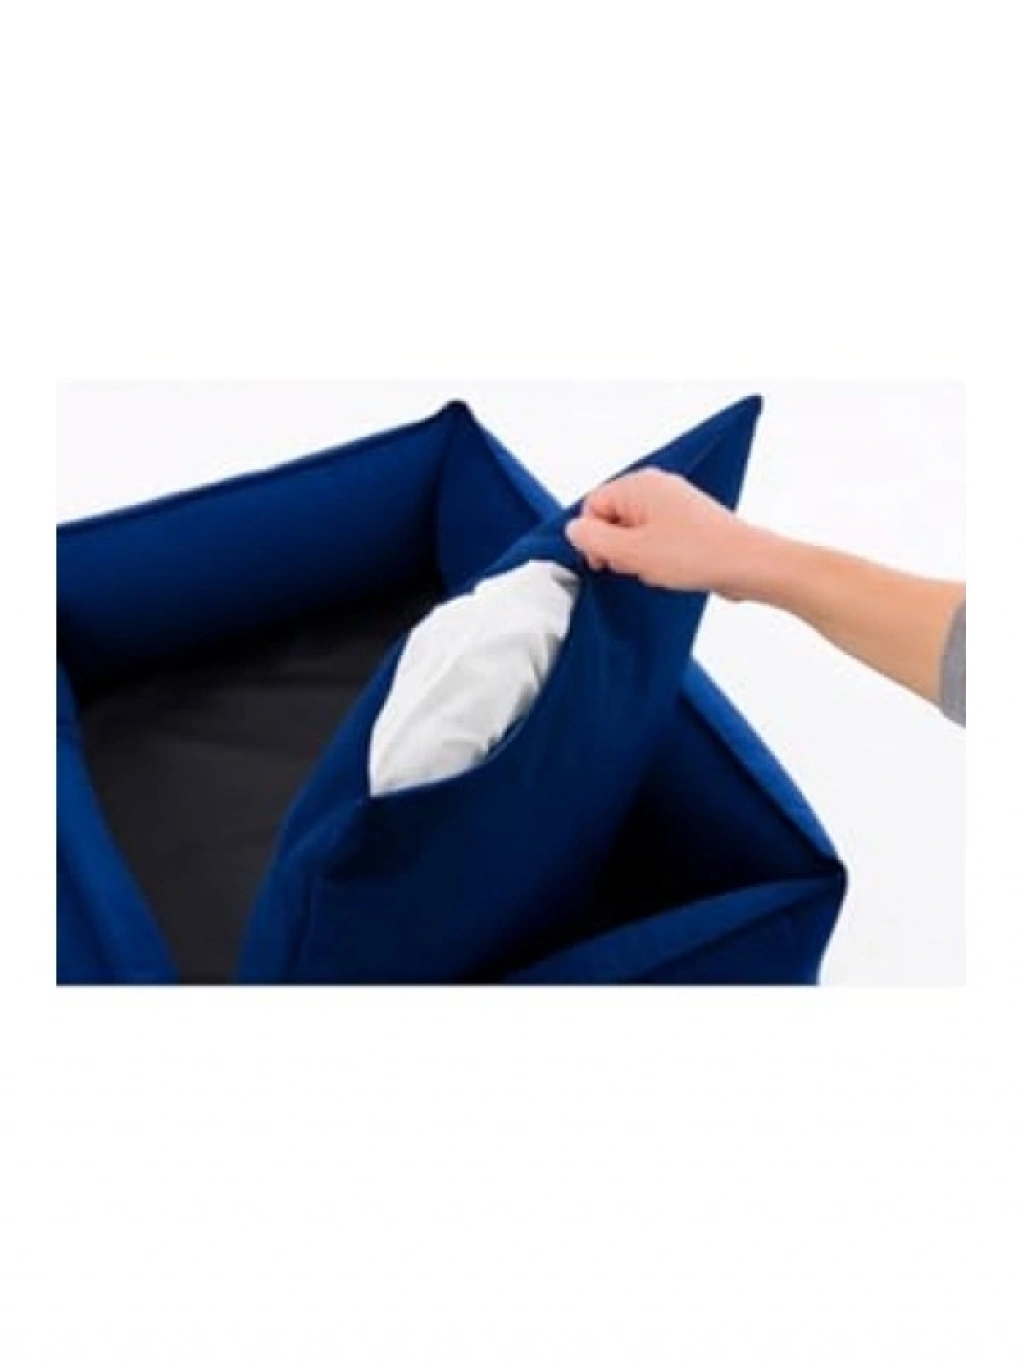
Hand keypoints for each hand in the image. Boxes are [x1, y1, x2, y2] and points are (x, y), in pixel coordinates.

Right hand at [565, 469, 771, 597]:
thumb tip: (573, 530)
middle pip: (611, 517)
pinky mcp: (687, 522)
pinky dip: (655, 555)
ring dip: (636, 555)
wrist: (747, 563)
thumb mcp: (631, 551)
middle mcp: (655, 486)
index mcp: (638, 484)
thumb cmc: (696, 554)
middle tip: (634, 566)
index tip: (605, 563)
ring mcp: (673, 503)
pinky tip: (669, 570)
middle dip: (615, 547)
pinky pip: (655, 537)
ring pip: (633, 530)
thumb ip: (593, 539)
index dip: (592, 538)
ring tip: (656, 569)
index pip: (592, 506)